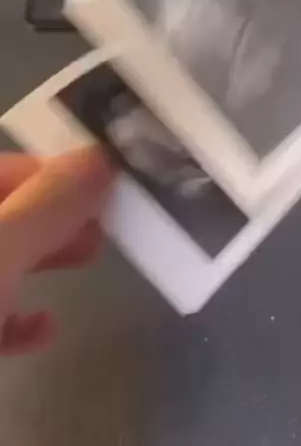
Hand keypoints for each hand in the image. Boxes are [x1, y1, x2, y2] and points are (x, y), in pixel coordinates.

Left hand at [0, 148, 112, 354]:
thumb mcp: (2, 248)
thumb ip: (48, 203)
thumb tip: (100, 157)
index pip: (9, 166)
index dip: (57, 172)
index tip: (107, 190)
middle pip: (9, 210)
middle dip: (57, 213)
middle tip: (104, 224)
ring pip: (1, 257)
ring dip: (45, 255)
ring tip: (91, 256)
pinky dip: (18, 316)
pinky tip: (47, 326)